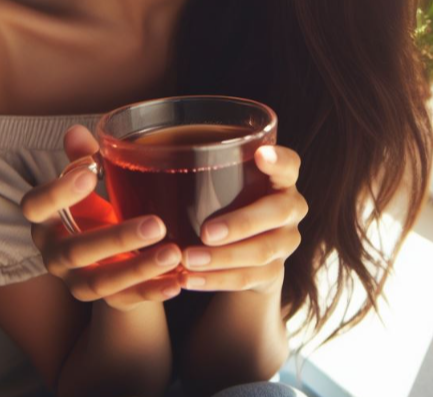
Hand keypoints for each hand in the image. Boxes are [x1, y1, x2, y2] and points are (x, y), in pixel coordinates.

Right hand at [20, 125, 183, 311]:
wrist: (111, 255)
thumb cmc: (99, 207)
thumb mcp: (92, 183)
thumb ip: (85, 158)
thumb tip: (76, 132)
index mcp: (47, 219)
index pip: (36, 206)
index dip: (57, 192)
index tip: (90, 172)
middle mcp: (56, 254)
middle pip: (75, 251)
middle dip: (116, 238)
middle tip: (156, 225)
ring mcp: (78, 282)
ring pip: (101, 283)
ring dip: (138, 269)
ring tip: (174, 254)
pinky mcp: (108, 300)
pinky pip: (128, 301)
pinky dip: (153, 292)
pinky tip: (178, 281)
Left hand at [179, 144, 307, 294]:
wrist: (250, 252)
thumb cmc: (231, 202)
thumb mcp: (228, 183)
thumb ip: (208, 170)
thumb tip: (140, 151)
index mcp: (282, 179)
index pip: (290, 164)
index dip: (279, 159)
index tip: (260, 154)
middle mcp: (291, 208)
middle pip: (278, 212)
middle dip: (242, 223)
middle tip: (206, 232)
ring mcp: (286, 242)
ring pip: (261, 251)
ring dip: (222, 258)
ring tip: (188, 259)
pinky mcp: (274, 272)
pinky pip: (247, 278)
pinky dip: (216, 280)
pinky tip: (190, 279)